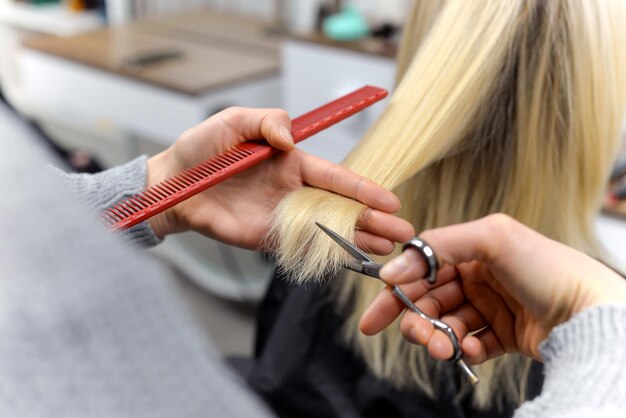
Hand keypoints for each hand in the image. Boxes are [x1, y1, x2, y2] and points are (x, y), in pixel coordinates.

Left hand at [146, 107, 413, 250]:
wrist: (171, 185)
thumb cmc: (202, 150)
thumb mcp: (234, 121)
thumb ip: (266, 122)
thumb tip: (289, 140)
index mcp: (292, 162)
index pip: (336, 178)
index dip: (364, 189)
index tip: (391, 200)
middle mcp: (293, 191)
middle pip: (342, 207)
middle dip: (374, 220)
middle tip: (404, 233)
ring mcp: (283, 217)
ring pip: (328, 231)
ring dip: (359, 241)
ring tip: (389, 250)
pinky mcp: (267, 239)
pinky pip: (301, 249)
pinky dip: (327, 257)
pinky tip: (352, 263)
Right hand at [359, 214, 625, 362]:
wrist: (591, 313)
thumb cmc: (549, 268)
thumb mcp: (491, 237)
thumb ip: (436, 247)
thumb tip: (392, 269)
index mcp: (472, 250)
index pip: (422, 268)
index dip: (397, 289)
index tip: (379, 310)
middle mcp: (479, 277)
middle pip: (429, 300)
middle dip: (415, 320)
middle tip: (414, 335)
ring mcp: (490, 307)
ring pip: (446, 325)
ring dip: (437, 338)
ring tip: (442, 348)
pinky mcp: (503, 335)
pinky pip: (471, 344)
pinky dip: (465, 349)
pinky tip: (473, 350)